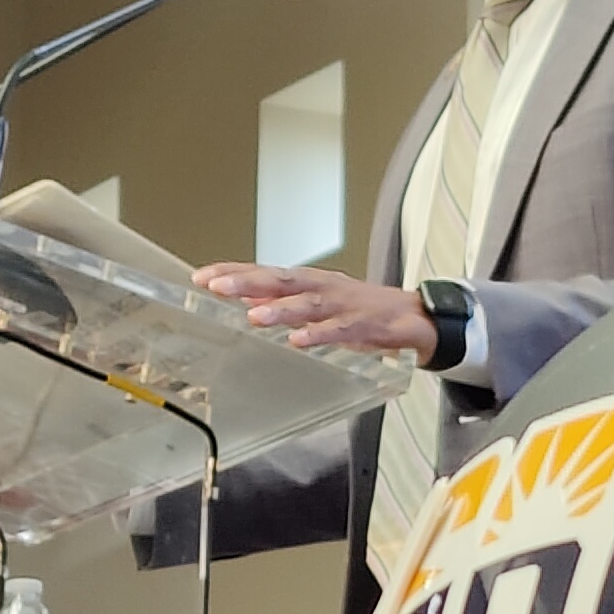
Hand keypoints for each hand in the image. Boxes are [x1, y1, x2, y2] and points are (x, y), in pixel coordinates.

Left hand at [192, 263, 435, 357]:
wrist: (411, 315)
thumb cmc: (359, 309)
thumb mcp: (315, 302)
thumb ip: (281, 301)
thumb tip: (246, 298)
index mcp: (307, 282)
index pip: (263, 273)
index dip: (232, 273)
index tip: (201, 277)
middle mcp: (321, 287)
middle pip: (280, 280)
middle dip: (247, 282)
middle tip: (216, 286)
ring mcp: (342, 305)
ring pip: (307, 303)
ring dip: (280, 309)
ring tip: (254, 316)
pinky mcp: (363, 325)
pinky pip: (338, 330)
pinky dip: (319, 334)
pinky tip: (299, 340)